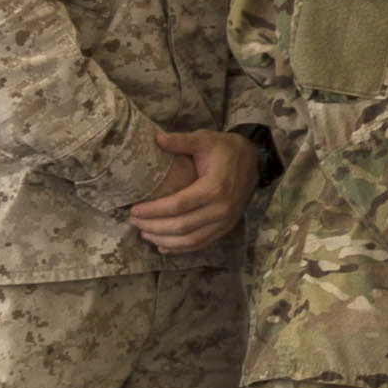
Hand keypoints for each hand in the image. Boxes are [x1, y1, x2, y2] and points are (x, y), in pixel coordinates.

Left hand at [126, 129, 263, 255]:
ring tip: (144, 233)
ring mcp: (225, 221)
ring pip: (190, 240)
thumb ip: (182, 141)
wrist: (254, 161)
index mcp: (215, 188)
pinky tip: (163, 247)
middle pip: (181, 226)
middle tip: (133, 221)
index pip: (178, 205)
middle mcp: (222, 209)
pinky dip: (180, 248)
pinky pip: (201, 243)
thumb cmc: (226, 149)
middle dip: (153, 226)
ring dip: (164, 240)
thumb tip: (157, 139)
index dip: (154, 210)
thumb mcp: (205, 139)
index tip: (134, 209)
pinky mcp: (226, 227)